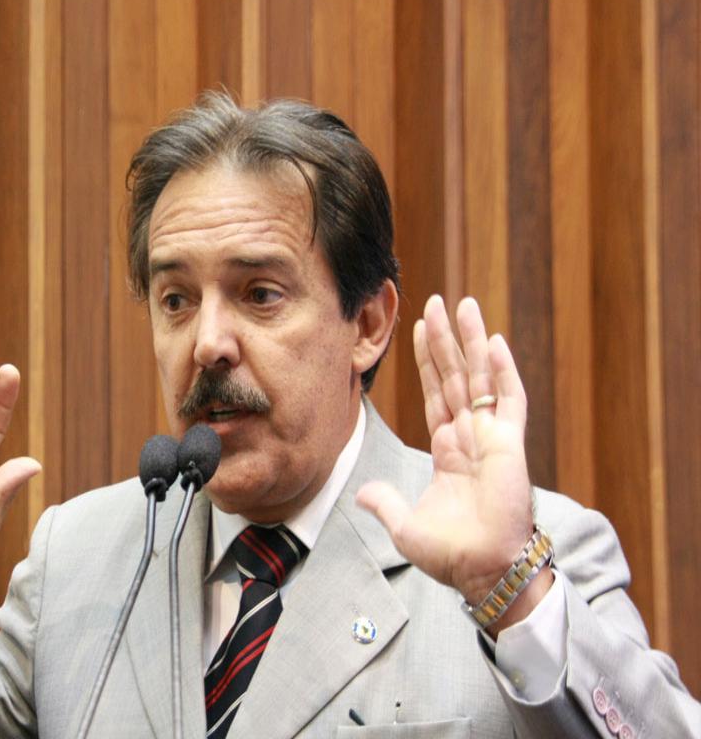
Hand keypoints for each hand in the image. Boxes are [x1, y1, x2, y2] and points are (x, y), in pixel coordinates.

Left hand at [356, 295, 550, 633]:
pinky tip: (493, 342)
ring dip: (472, 341)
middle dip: (446, 339)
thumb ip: (385, 503)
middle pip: (455, 375)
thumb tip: (363, 493)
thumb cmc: (451, 553)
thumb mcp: (405, 526)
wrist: (481, 571)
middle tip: (439, 302)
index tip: (421, 329)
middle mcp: (469, 435)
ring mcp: (491, 437)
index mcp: (447, 448)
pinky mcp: (509, 445)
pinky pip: (508, 400)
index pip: (435, 392)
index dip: (428, 360)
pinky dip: (502, 371)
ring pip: (480, 378)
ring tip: (465, 305)